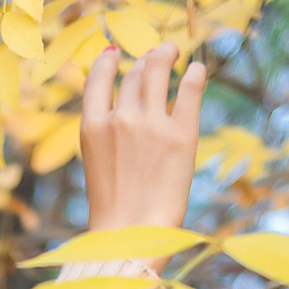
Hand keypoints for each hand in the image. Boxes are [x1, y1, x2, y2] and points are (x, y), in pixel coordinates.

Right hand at [79, 43, 205, 264]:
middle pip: (135, 72)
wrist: (130, 237)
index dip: (107, 59)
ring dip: (168, 54)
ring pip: (159, 68)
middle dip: (147, 59)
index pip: (99, 76)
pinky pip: (190, 87)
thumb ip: (105, 130)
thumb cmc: (114, 208)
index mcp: (92, 126)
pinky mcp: (182, 135)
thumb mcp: (97, 162)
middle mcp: (120, 118)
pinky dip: (195, 73)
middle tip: (159, 55)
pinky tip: (197, 70)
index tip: (115, 51)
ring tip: (174, 53)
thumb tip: (119, 104)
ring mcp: (151, 124)